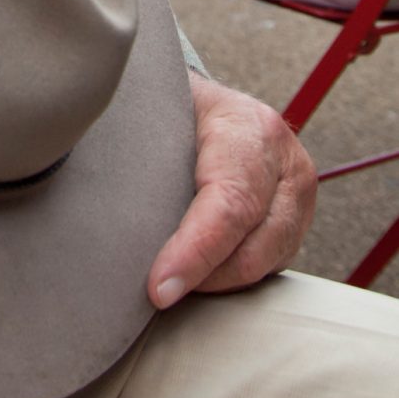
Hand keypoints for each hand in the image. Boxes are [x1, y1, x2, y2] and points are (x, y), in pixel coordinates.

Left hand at [148, 72, 315, 308]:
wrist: (211, 105)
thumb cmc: (175, 106)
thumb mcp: (159, 106)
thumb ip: (142, 141)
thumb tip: (100, 192)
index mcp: (252, 129)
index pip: (230, 204)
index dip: (194, 250)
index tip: (158, 287)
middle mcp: (287, 167)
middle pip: (253, 248)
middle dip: (202, 279)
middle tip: (155, 293)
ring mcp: (298, 201)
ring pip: (263, 266)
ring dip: (215, 282)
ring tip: (169, 280)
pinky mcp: (296, 228)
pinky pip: (268, 270)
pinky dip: (230, 278)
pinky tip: (196, 272)